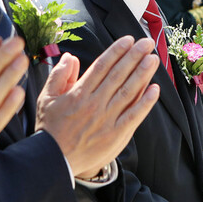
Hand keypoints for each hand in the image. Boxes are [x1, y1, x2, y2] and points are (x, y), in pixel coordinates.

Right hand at [36, 36, 160, 178]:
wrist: (54, 160)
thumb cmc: (50, 129)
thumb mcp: (46, 98)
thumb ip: (59, 76)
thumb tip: (69, 57)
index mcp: (79, 93)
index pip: (102, 66)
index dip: (116, 51)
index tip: (128, 40)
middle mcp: (95, 103)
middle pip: (118, 75)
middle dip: (134, 56)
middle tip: (147, 43)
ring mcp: (107, 119)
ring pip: (129, 92)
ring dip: (143, 74)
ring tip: (153, 59)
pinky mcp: (116, 135)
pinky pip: (134, 116)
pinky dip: (146, 102)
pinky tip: (155, 89)